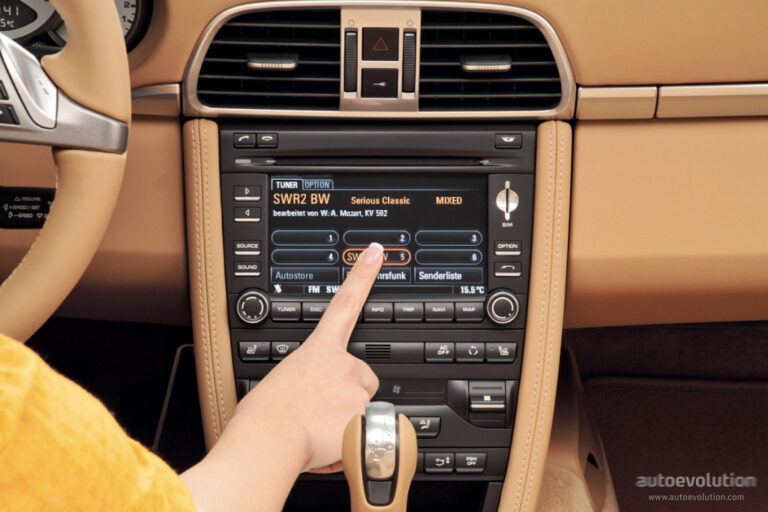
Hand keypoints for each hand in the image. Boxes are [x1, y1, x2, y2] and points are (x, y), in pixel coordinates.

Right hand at [237, 242, 382, 471]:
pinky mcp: (365, 415)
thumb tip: (305, 394)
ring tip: (320, 430)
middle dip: (350, 394)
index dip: (363, 273)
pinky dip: (351, 442)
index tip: (376, 252)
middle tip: (323, 410)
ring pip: (364, 407)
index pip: (345, 302)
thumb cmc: (264, 415)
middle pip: (363, 376)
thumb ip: (305, 379)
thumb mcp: (282, 383)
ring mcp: (355, 389)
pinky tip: (328, 444)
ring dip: (348, 420)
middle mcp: (342, 363)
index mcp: (318, 349)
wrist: (269, 439)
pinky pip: (366, 433)